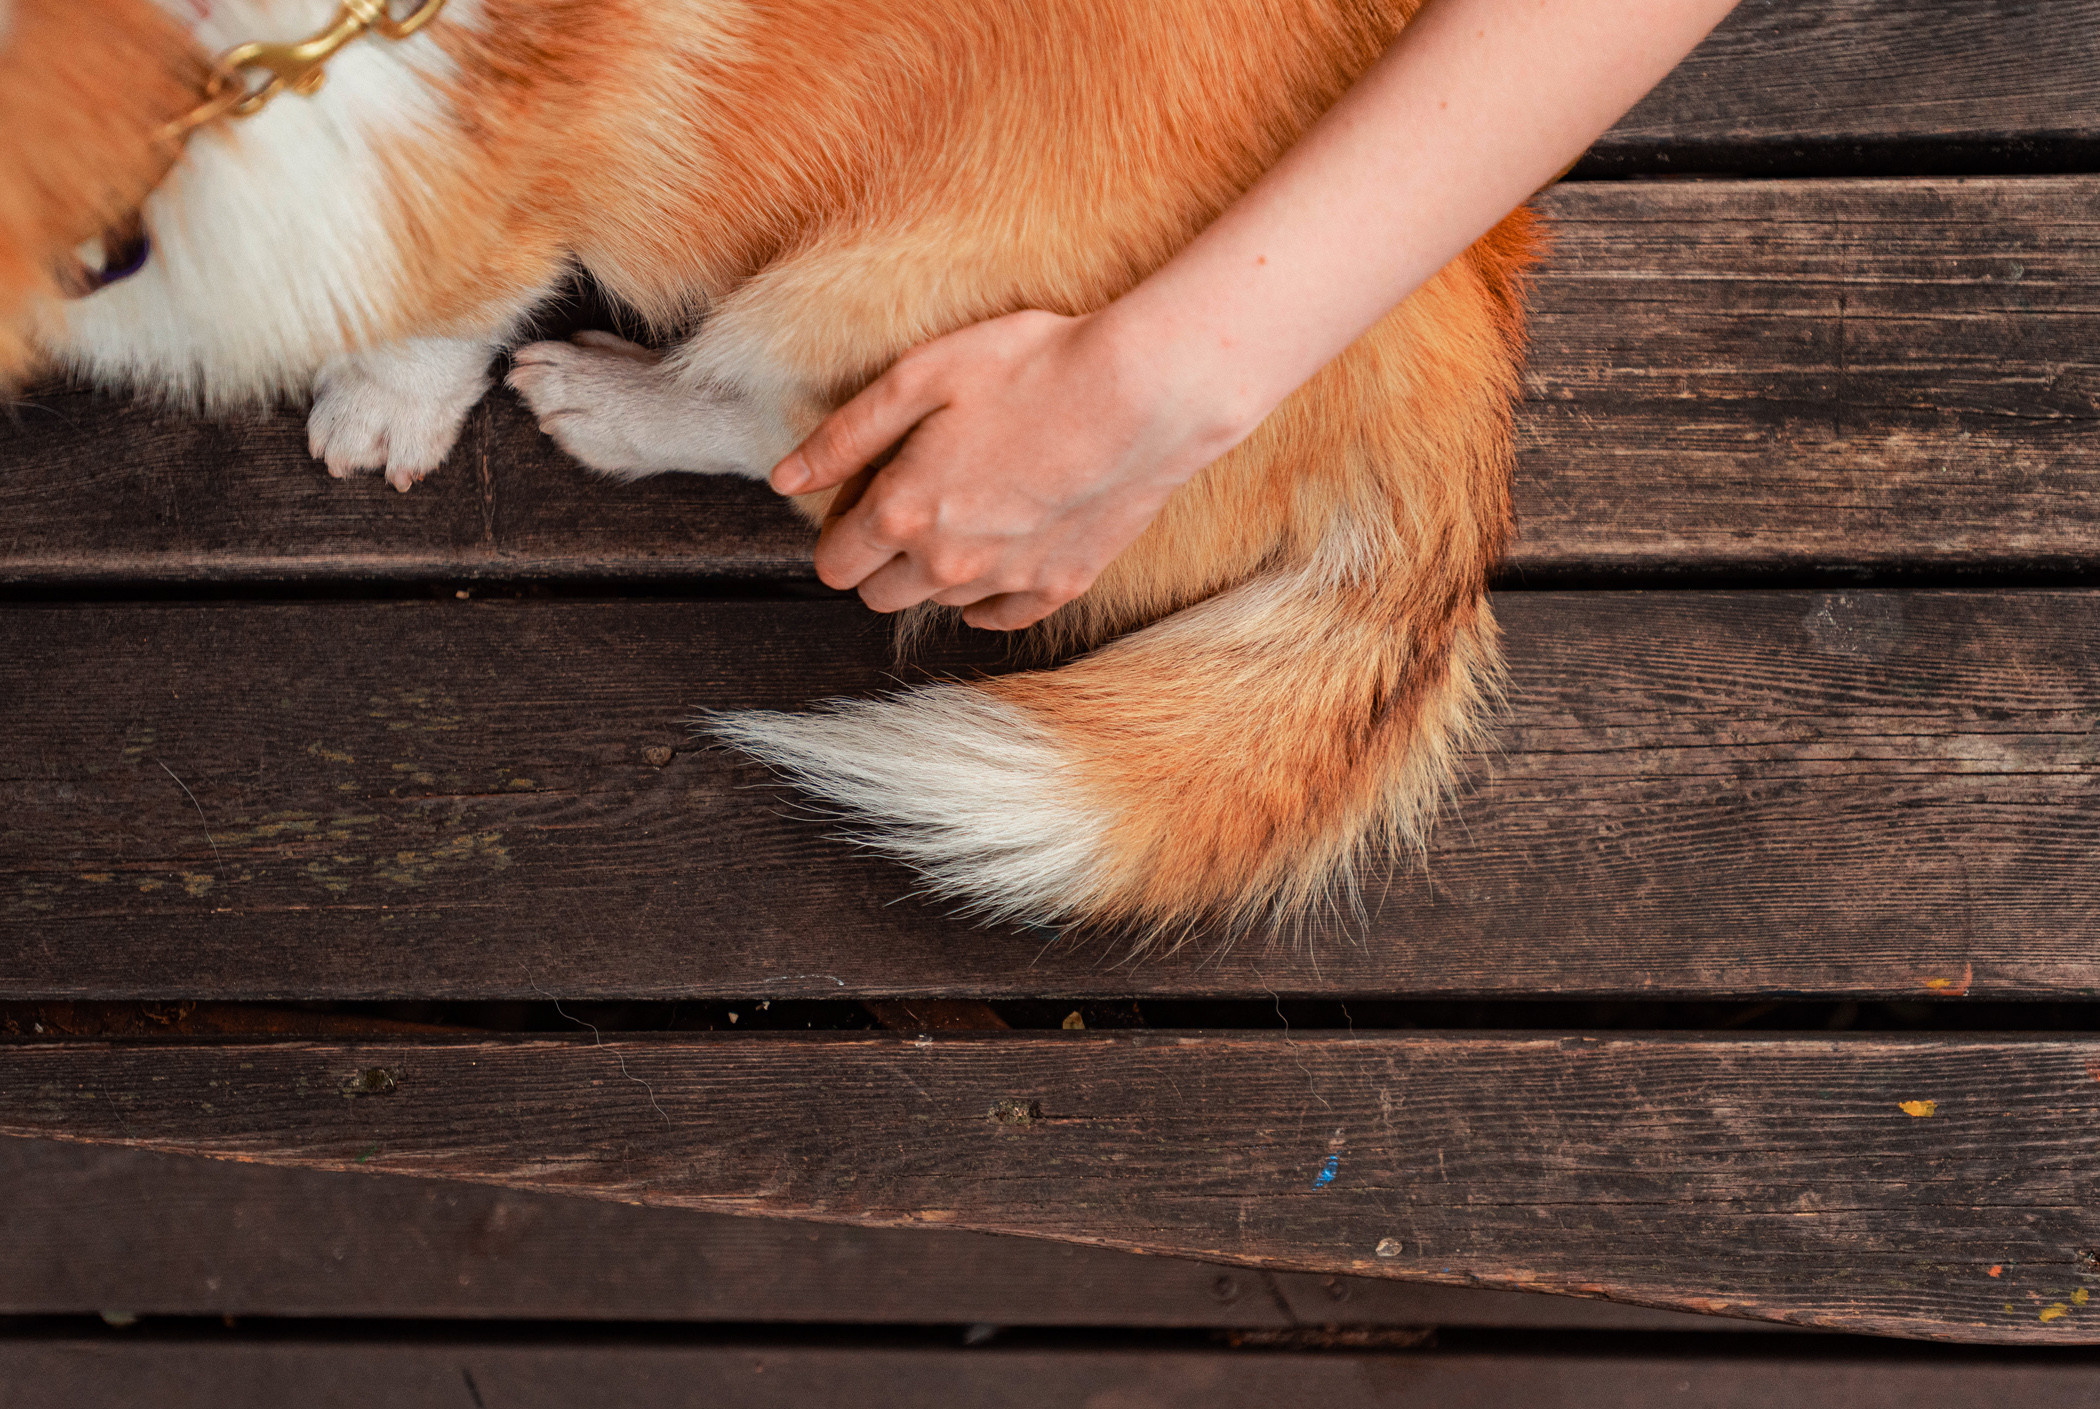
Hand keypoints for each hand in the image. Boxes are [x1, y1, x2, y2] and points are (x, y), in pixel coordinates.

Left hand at [770, 308, 1241, 630]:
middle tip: (914, 497)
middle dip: (880, 556)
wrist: (1146, 393)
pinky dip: (990, 593)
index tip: (864, 493)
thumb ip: (845, 434)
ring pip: (940, 603)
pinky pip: (1001, 616)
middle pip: (879, 595)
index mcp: (903, 513)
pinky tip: (1001, 549)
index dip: (839, 527)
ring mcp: (1007, 582)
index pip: (835, 563)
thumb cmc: (1034, 368)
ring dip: (937, 569)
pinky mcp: (1061, 585)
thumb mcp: (922, 376)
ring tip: (971, 503)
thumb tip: (785, 477)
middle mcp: (949, 565)